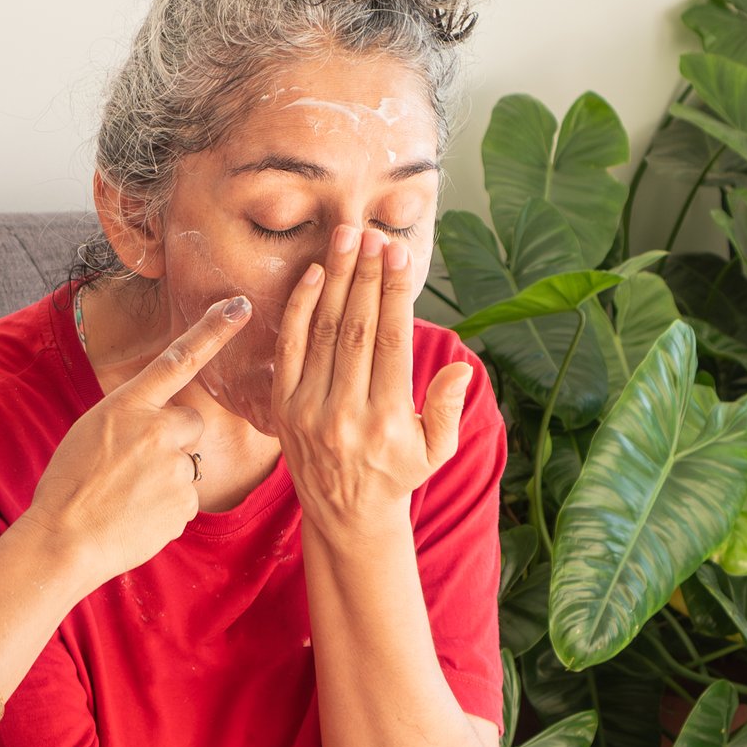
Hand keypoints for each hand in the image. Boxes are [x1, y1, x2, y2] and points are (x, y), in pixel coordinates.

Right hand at [28, 296, 252, 578]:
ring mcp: (175, 469)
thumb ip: (130, 418)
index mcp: (127, 406)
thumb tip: (157, 423)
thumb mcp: (90, 432)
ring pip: (186, 465)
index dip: (213, 330)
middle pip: (189, 423)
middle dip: (173, 440)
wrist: (64, 540)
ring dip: (165, 479)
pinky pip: (185, 500)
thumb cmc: (68, 484)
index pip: (178, 359)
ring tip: (127, 497)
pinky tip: (136, 515)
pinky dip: (165, 508)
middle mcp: (157, 431)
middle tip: (135, 466)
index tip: (240, 306)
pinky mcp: (185, 505)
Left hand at [272, 227, 471, 534]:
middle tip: (372, 234)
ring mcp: (308, 407)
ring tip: (345, 239)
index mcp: (386, 419)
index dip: (393, 294)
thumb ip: (446, 410)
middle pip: (355, 329)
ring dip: (334, 280)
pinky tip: (313, 274)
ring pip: (322, 331)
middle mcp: (343, 411)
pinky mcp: (283, 405)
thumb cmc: (399, 473)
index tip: (398, 254)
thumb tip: (463, 370)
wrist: (344, 512)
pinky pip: (290, 347)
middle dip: (364, 277)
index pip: (390, 342)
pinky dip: (299, 308)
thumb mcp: (435, 450)